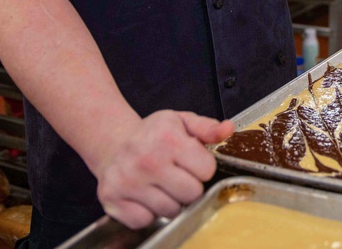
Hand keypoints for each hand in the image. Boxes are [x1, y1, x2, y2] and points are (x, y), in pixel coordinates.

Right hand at [94, 110, 234, 227]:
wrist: (114, 142)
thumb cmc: (153, 134)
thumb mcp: (182, 121)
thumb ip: (207, 127)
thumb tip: (228, 129)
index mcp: (167, 138)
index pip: (207, 170)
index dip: (202, 167)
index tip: (191, 162)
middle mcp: (146, 160)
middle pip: (191, 194)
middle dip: (189, 187)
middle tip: (178, 176)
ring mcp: (127, 181)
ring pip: (170, 211)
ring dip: (169, 201)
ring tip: (161, 184)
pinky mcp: (112, 199)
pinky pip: (145, 220)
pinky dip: (148, 212)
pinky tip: (145, 195)